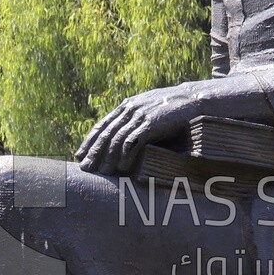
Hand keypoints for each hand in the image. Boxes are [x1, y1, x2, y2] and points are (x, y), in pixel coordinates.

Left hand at [76, 83, 201, 173]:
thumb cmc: (173, 110)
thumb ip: (135, 121)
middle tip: (86, 168)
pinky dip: (126, 155)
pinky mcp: (151, 123)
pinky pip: (134, 141)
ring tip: (103, 173)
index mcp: (127, 106)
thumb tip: (123, 140)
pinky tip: (122, 167)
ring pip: (118, 139)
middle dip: (94, 152)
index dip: (89, 141)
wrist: (193, 101)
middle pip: (106, 133)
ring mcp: (140, 115)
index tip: (80, 154)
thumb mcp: (149, 111)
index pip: (102, 125)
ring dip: (108, 157)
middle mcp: (130, 109)